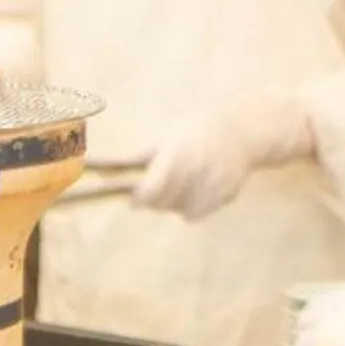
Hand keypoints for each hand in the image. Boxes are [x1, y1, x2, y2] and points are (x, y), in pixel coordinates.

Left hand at [132, 91, 316, 221]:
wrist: (243, 132)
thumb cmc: (196, 130)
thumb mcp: (165, 137)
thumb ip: (136, 157)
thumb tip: (101, 171)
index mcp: (178, 153)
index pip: (152, 188)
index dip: (140, 198)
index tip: (134, 199)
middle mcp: (197, 171)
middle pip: (162, 202)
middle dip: (154, 197)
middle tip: (159, 181)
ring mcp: (213, 187)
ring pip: (177, 210)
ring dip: (172, 202)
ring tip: (183, 179)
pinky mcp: (224, 198)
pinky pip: (194, 214)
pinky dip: (189, 206)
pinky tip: (197, 187)